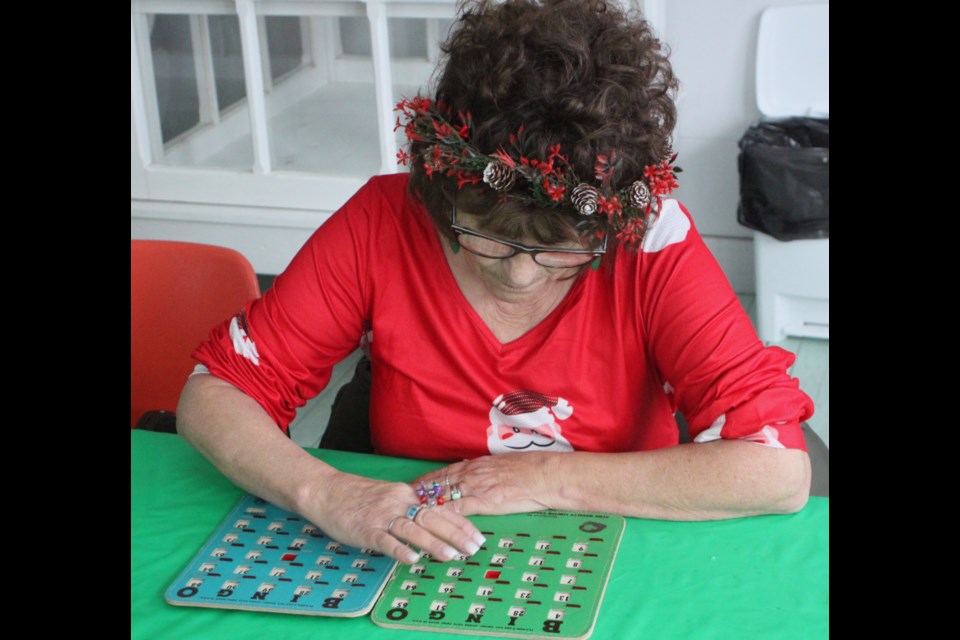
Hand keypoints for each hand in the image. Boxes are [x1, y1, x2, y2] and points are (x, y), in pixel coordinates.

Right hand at [306, 471, 486, 564]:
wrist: (327, 491)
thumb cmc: (358, 497)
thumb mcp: (390, 497)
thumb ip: (410, 508)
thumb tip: (435, 524)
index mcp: (407, 495)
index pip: (440, 509)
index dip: (461, 523)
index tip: (479, 536)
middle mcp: (399, 503)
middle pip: (433, 518)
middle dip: (456, 535)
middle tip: (475, 549)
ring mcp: (382, 516)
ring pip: (413, 529)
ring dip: (433, 544)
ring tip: (452, 557)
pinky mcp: (366, 529)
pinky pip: (385, 541)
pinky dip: (399, 550)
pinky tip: (412, 560)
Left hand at [414, 453, 554, 516]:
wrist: (546, 475)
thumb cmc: (532, 470)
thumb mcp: (505, 465)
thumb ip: (489, 471)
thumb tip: (480, 473)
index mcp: (478, 464)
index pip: (446, 471)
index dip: (429, 479)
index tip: (415, 484)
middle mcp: (473, 473)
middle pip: (439, 482)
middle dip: (420, 491)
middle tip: (403, 498)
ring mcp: (477, 488)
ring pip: (444, 495)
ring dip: (426, 504)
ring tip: (410, 510)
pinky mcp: (484, 502)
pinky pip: (458, 510)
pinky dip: (444, 516)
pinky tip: (432, 522)